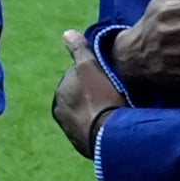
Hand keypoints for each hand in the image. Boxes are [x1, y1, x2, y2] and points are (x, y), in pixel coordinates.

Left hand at [48, 27, 125, 155]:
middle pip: (82, 97)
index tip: (111, 79)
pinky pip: (94, 131)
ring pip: (88, 114)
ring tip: (118, 111)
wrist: (110, 136)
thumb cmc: (102, 98)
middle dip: (94, 95)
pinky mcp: (84, 147)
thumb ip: (79, 50)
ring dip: (99, 112)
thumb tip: (67, 33)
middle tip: (116, 95)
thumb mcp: (91, 68)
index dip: (95, 75)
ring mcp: (71, 132)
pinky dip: (102, 127)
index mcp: (61, 93)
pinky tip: (115, 126)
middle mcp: (61, 113)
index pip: (78, 77)